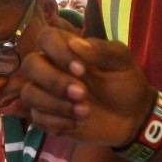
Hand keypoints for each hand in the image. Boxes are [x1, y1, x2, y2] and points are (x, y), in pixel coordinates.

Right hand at [19, 29, 155, 143]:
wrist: (132, 116)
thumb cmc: (125, 82)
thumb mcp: (122, 62)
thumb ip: (102, 50)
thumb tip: (75, 43)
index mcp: (67, 48)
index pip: (46, 38)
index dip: (58, 52)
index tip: (81, 69)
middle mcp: (51, 67)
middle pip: (30, 65)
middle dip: (54, 81)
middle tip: (82, 93)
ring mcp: (46, 93)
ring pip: (29, 94)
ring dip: (55, 104)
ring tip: (85, 111)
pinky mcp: (47, 116)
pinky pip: (36, 118)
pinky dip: (58, 121)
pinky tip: (79, 122)